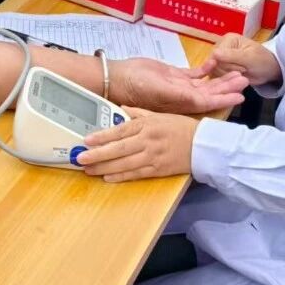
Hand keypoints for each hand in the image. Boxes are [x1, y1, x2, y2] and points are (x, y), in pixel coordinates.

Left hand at [78, 107, 197, 181]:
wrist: (204, 145)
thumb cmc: (181, 127)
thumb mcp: (160, 114)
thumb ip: (139, 112)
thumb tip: (121, 107)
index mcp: (147, 124)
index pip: (120, 130)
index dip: (102, 136)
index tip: (86, 140)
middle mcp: (148, 140)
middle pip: (118, 149)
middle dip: (97, 154)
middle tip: (80, 158)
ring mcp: (152, 156)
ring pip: (124, 163)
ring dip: (104, 167)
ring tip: (88, 170)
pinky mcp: (158, 170)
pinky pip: (136, 174)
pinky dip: (121, 176)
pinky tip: (108, 177)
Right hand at [110, 56, 245, 114]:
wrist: (118, 77)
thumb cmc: (137, 85)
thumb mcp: (159, 90)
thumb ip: (180, 96)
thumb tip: (201, 101)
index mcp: (181, 103)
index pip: (208, 102)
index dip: (224, 99)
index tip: (241, 97)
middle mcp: (183, 96)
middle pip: (210, 93)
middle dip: (227, 87)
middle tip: (245, 79)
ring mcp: (179, 86)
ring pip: (205, 84)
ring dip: (220, 79)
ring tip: (237, 72)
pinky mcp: (173, 76)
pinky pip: (194, 74)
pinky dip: (205, 70)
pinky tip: (215, 63)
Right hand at [193, 34, 280, 87]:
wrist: (269, 70)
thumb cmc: (262, 61)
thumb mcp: (249, 58)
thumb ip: (231, 56)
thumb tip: (214, 53)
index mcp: (228, 39)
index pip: (215, 55)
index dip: (226, 65)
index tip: (243, 68)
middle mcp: (221, 47)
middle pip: (214, 64)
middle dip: (229, 71)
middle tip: (244, 71)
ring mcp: (220, 58)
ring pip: (214, 72)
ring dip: (228, 77)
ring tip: (242, 74)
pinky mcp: (221, 68)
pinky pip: (217, 77)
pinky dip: (226, 80)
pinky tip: (236, 79)